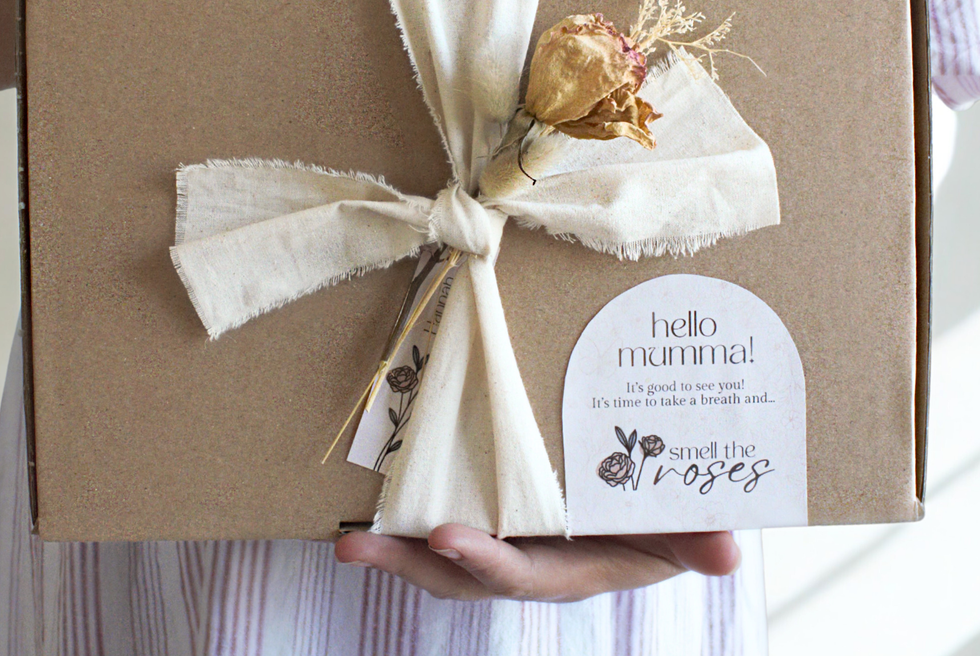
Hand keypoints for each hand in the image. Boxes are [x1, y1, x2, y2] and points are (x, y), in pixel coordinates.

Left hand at [334, 524, 739, 601]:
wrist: (638, 524)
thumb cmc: (655, 526)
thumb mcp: (677, 533)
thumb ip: (695, 541)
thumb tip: (730, 550)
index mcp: (567, 570)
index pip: (522, 573)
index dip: (486, 563)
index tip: (450, 538)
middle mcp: (525, 564)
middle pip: (458, 575)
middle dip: (410, 563)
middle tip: (357, 545)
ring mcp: (501, 546)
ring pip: (439, 559)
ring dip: (393, 549)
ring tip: (346, 538)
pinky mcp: (485, 520)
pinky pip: (439, 525)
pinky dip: (404, 522)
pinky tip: (368, 502)